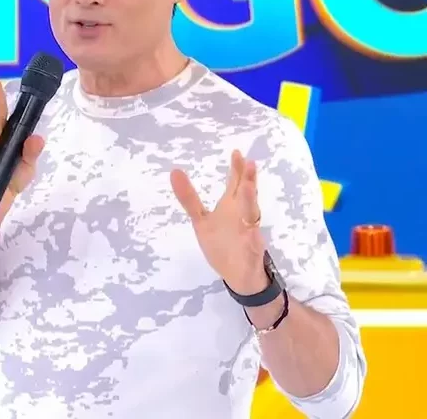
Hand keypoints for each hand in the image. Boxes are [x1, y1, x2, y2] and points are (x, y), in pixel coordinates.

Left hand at [170, 150, 267, 294]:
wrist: (240, 274)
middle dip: (247, 179)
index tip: (236, 153)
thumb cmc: (222, 244)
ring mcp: (248, 232)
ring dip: (250, 201)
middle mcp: (242, 215)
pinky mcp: (251, 251)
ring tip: (248, 187)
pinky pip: (252, 243)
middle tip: (249, 162)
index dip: (236, 170)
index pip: (235, 185)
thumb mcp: (201, 220)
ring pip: (251, 214)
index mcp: (231, 207)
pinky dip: (252, 237)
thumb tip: (174, 171)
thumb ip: (189, 198)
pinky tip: (251, 231)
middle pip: (246, 194)